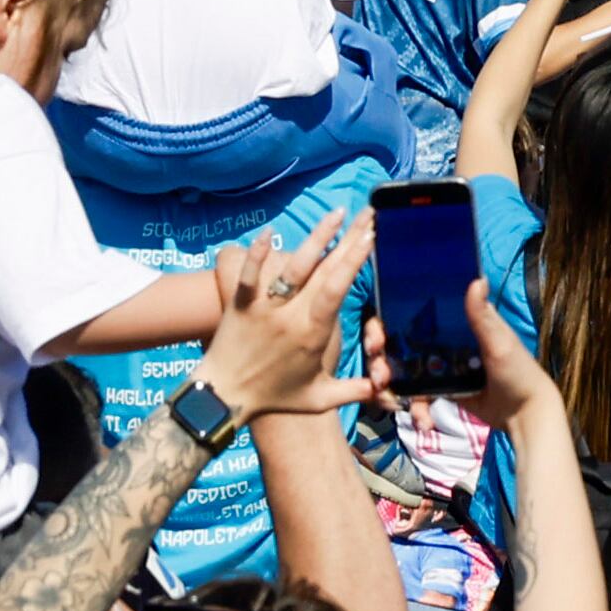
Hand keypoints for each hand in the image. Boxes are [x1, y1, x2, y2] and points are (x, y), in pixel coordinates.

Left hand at [191, 214, 377, 421]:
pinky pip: (249, 275)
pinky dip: (257, 253)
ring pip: (293, 266)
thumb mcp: (319, 398)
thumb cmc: (274, 398)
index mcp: (313, 334)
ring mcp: (264, 308)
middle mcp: (291, 316)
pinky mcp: (240, 303)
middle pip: (324, 271)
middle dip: (348, 239)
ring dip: (316, 237)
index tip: (371, 238)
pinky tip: (269, 231)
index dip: (354, 262)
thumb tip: (385, 389)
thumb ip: (354, 391)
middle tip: (368, 214)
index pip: (338, 289)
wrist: (225, 396)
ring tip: (337, 213)